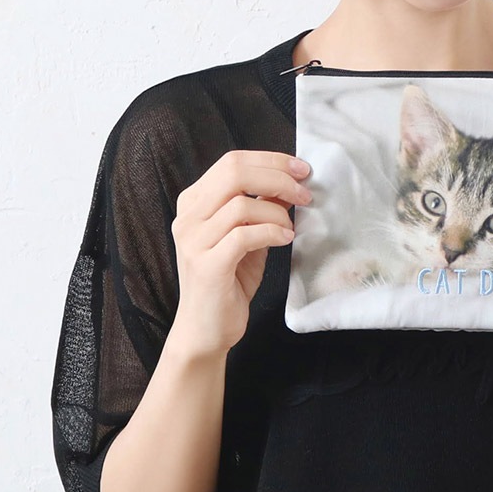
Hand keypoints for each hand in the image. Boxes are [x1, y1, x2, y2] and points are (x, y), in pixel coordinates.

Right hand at [169, 150, 311, 357]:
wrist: (206, 330)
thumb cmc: (229, 280)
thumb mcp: (248, 234)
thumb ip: (262, 207)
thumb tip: (290, 181)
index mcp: (194, 202)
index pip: (233, 161)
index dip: (272, 160)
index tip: (302, 169)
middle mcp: (187, 217)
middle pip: (235, 173)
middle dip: (278, 178)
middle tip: (304, 194)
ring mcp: (193, 241)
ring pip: (241, 204)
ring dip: (277, 212)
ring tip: (290, 228)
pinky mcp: (206, 265)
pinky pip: (245, 235)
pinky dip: (272, 233)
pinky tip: (284, 240)